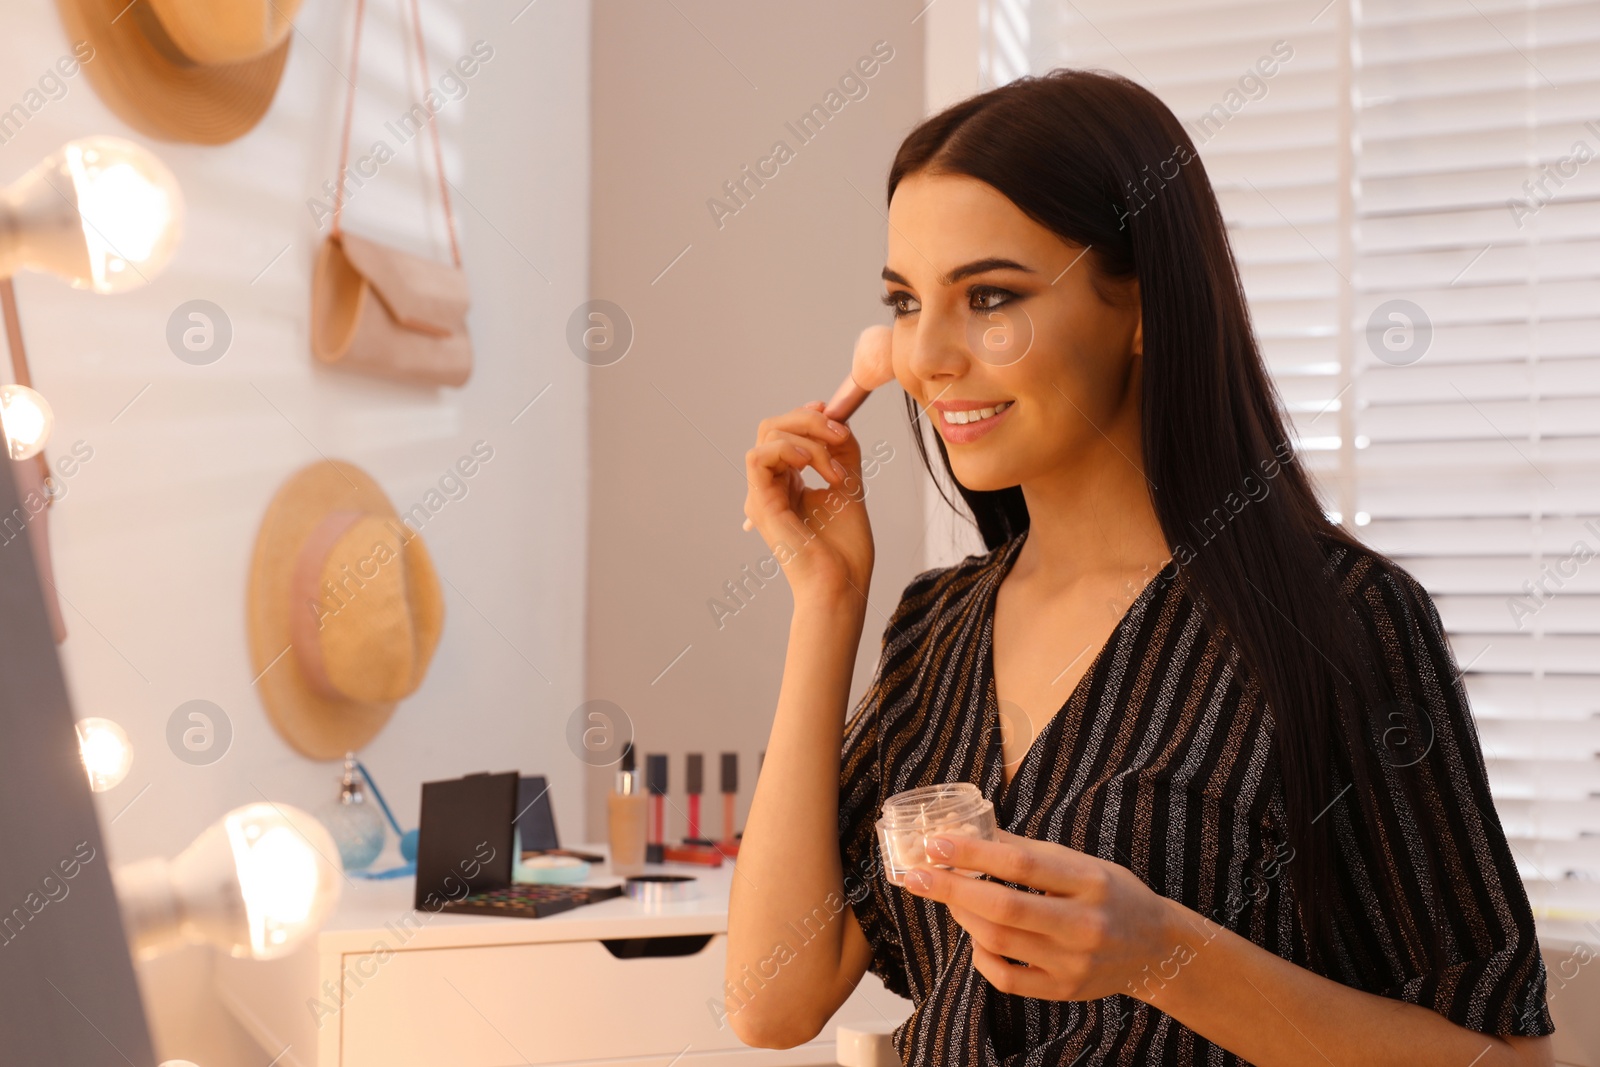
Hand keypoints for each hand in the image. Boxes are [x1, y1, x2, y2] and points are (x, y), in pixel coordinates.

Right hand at [743, 400, 872, 606]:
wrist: (841, 583)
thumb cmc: (845, 550)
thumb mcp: (849, 487)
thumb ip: (842, 453)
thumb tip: (838, 422)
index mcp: (788, 484)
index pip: (784, 433)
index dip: (805, 416)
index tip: (832, 413)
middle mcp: (770, 487)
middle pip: (774, 427)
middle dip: (810, 420)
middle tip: (840, 436)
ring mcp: (762, 495)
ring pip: (768, 435)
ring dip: (808, 439)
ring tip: (834, 470)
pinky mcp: (759, 503)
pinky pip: (758, 457)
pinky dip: (786, 449)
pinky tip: (811, 465)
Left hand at [900, 828, 1185, 1002]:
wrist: (1156, 948)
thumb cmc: (1112, 895)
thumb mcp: (1080, 862)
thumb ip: (1027, 850)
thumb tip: (970, 829)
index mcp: (1089, 882)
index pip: (1022, 864)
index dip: (974, 852)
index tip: (936, 843)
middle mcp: (1084, 924)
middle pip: (1004, 907)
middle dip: (952, 889)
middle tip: (916, 876)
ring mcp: (1074, 962)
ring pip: (999, 941)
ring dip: (963, 916)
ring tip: (950, 898)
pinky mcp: (1064, 990)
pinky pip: (1007, 977)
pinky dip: (981, 955)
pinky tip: (977, 937)